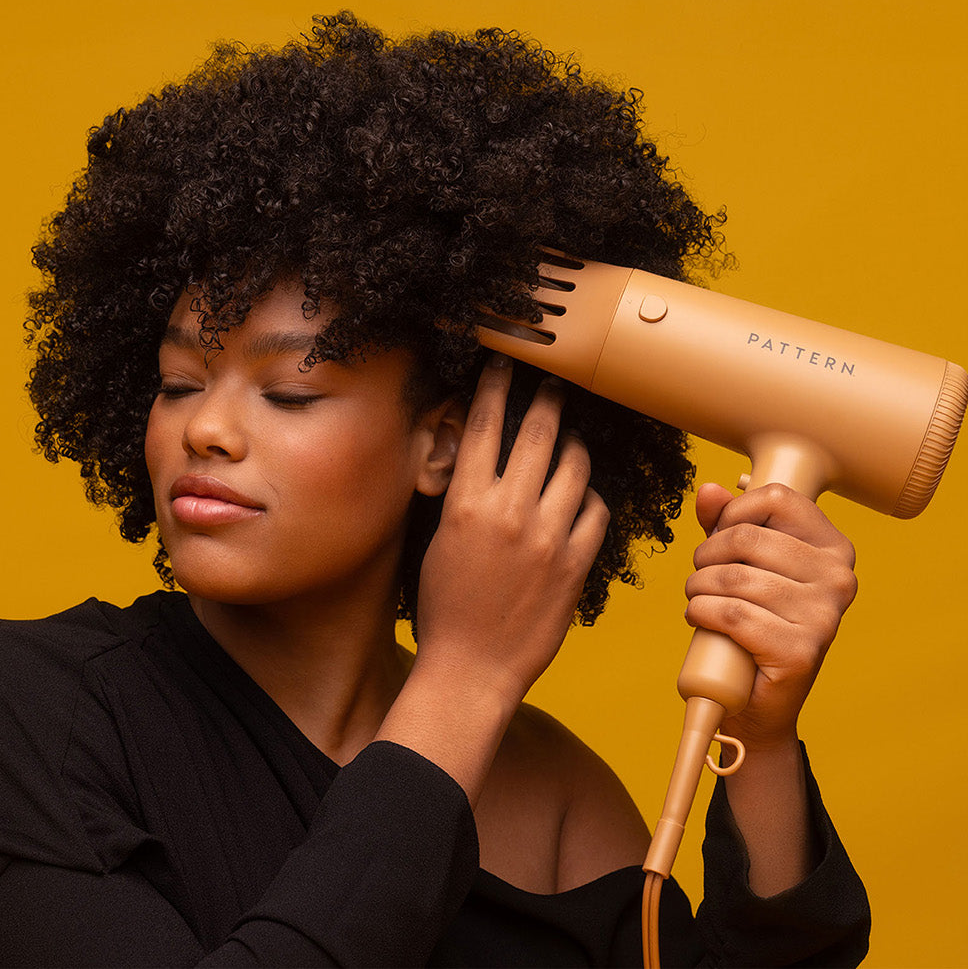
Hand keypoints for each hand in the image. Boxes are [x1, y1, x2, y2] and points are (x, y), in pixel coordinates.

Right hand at [412, 355, 609, 710]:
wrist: (470, 669)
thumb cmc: (444, 607)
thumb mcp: (438, 540)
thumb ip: (460, 496)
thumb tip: (474, 458)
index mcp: (465, 503)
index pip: (482, 425)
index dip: (494, 387)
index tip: (503, 363)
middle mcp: (509, 513)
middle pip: (537, 433)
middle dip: (547, 400)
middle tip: (554, 384)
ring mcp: (547, 538)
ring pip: (575, 467)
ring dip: (574, 446)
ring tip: (572, 440)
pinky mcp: (575, 565)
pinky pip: (595, 512)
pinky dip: (590, 497)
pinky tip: (582, 496)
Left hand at [685, 481, 857, 750]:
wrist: (757, 700)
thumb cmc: (752, 620)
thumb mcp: (739, 563)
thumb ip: (725, 522)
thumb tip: (708, 490)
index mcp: (834, 548)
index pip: (777, 497)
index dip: (734, 511)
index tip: (720, 535)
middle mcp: (838, 580)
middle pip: (746, 538)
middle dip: (706, 556)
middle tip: (700, 575)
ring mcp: (824, 617)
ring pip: (734, 579)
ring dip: (697, 587)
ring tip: (697, 599)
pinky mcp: (801, 652)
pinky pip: (733, 615)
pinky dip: (702, 613)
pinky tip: (700, 619)